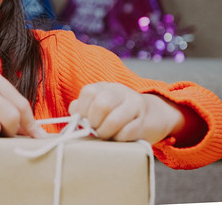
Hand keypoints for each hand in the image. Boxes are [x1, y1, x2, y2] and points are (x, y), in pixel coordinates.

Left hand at [68, 82, 183, 143]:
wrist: (151, 115)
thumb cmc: (115, 114)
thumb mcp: (97, 107)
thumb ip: (82, 109)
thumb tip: (74, 113)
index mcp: (104, 87)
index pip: (89, 92)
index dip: (83, 110)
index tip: (84, 120)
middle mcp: (120, 91)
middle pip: (101, 105)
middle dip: (94, 122)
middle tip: (95, 129)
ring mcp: (134, 104)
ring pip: (114, 120)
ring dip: (105, 132)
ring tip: (104, 135)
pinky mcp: (144, 120)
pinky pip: (126, 133)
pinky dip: (118, 138)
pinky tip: (118, 137)